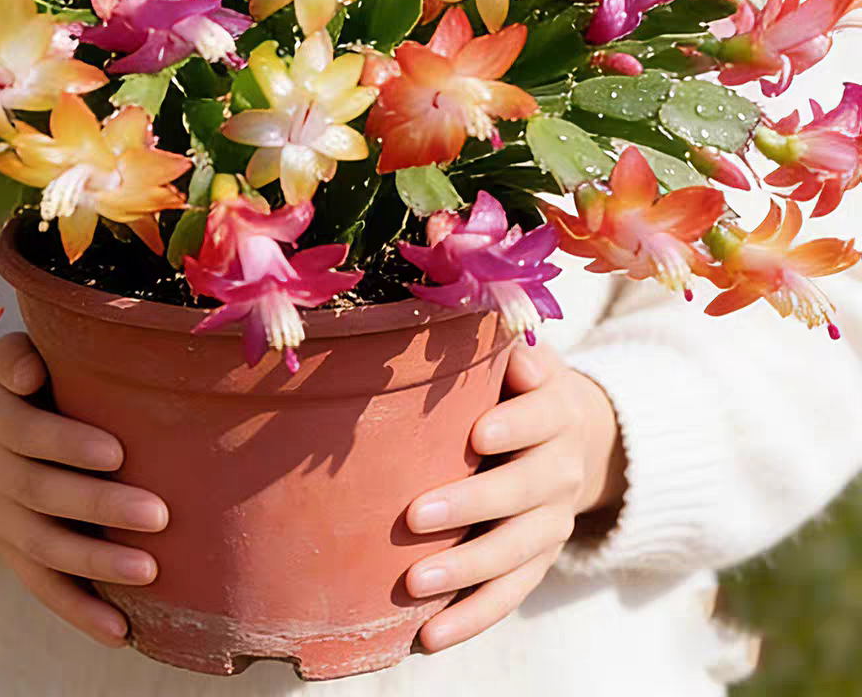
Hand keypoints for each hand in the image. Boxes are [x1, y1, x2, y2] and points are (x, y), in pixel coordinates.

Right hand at [0, 332, 168, 647]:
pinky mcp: (10, 548)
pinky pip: (41, 585)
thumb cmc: (31, 372)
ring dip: (96, 561)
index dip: (67, 444)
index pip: (25, 431)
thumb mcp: (17, 351)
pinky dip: (79, 610)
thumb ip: (22, 355)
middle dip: (99, 505)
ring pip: (41, 546)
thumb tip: (31, 369)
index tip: (118, 452)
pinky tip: (121, 632)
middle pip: (39, 492)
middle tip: (158, 515)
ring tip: (149, 570)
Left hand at [405, 342, 625, 652]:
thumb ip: (505, 348)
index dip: (514, 425)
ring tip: (413, 584)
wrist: (571, 430)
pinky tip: (428, 636)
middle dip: (471, 504)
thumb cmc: (516, 381)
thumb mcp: (519, 354)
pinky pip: (510, 594)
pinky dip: (472, 617)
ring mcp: (552, 520)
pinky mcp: (538, 559)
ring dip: (466, 572)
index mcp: (555, 409)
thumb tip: (501, 348)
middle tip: (415, 515)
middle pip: (523, 491)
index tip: (478, 433)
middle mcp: (560, 467)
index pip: (541, 415)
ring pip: (516, 552)